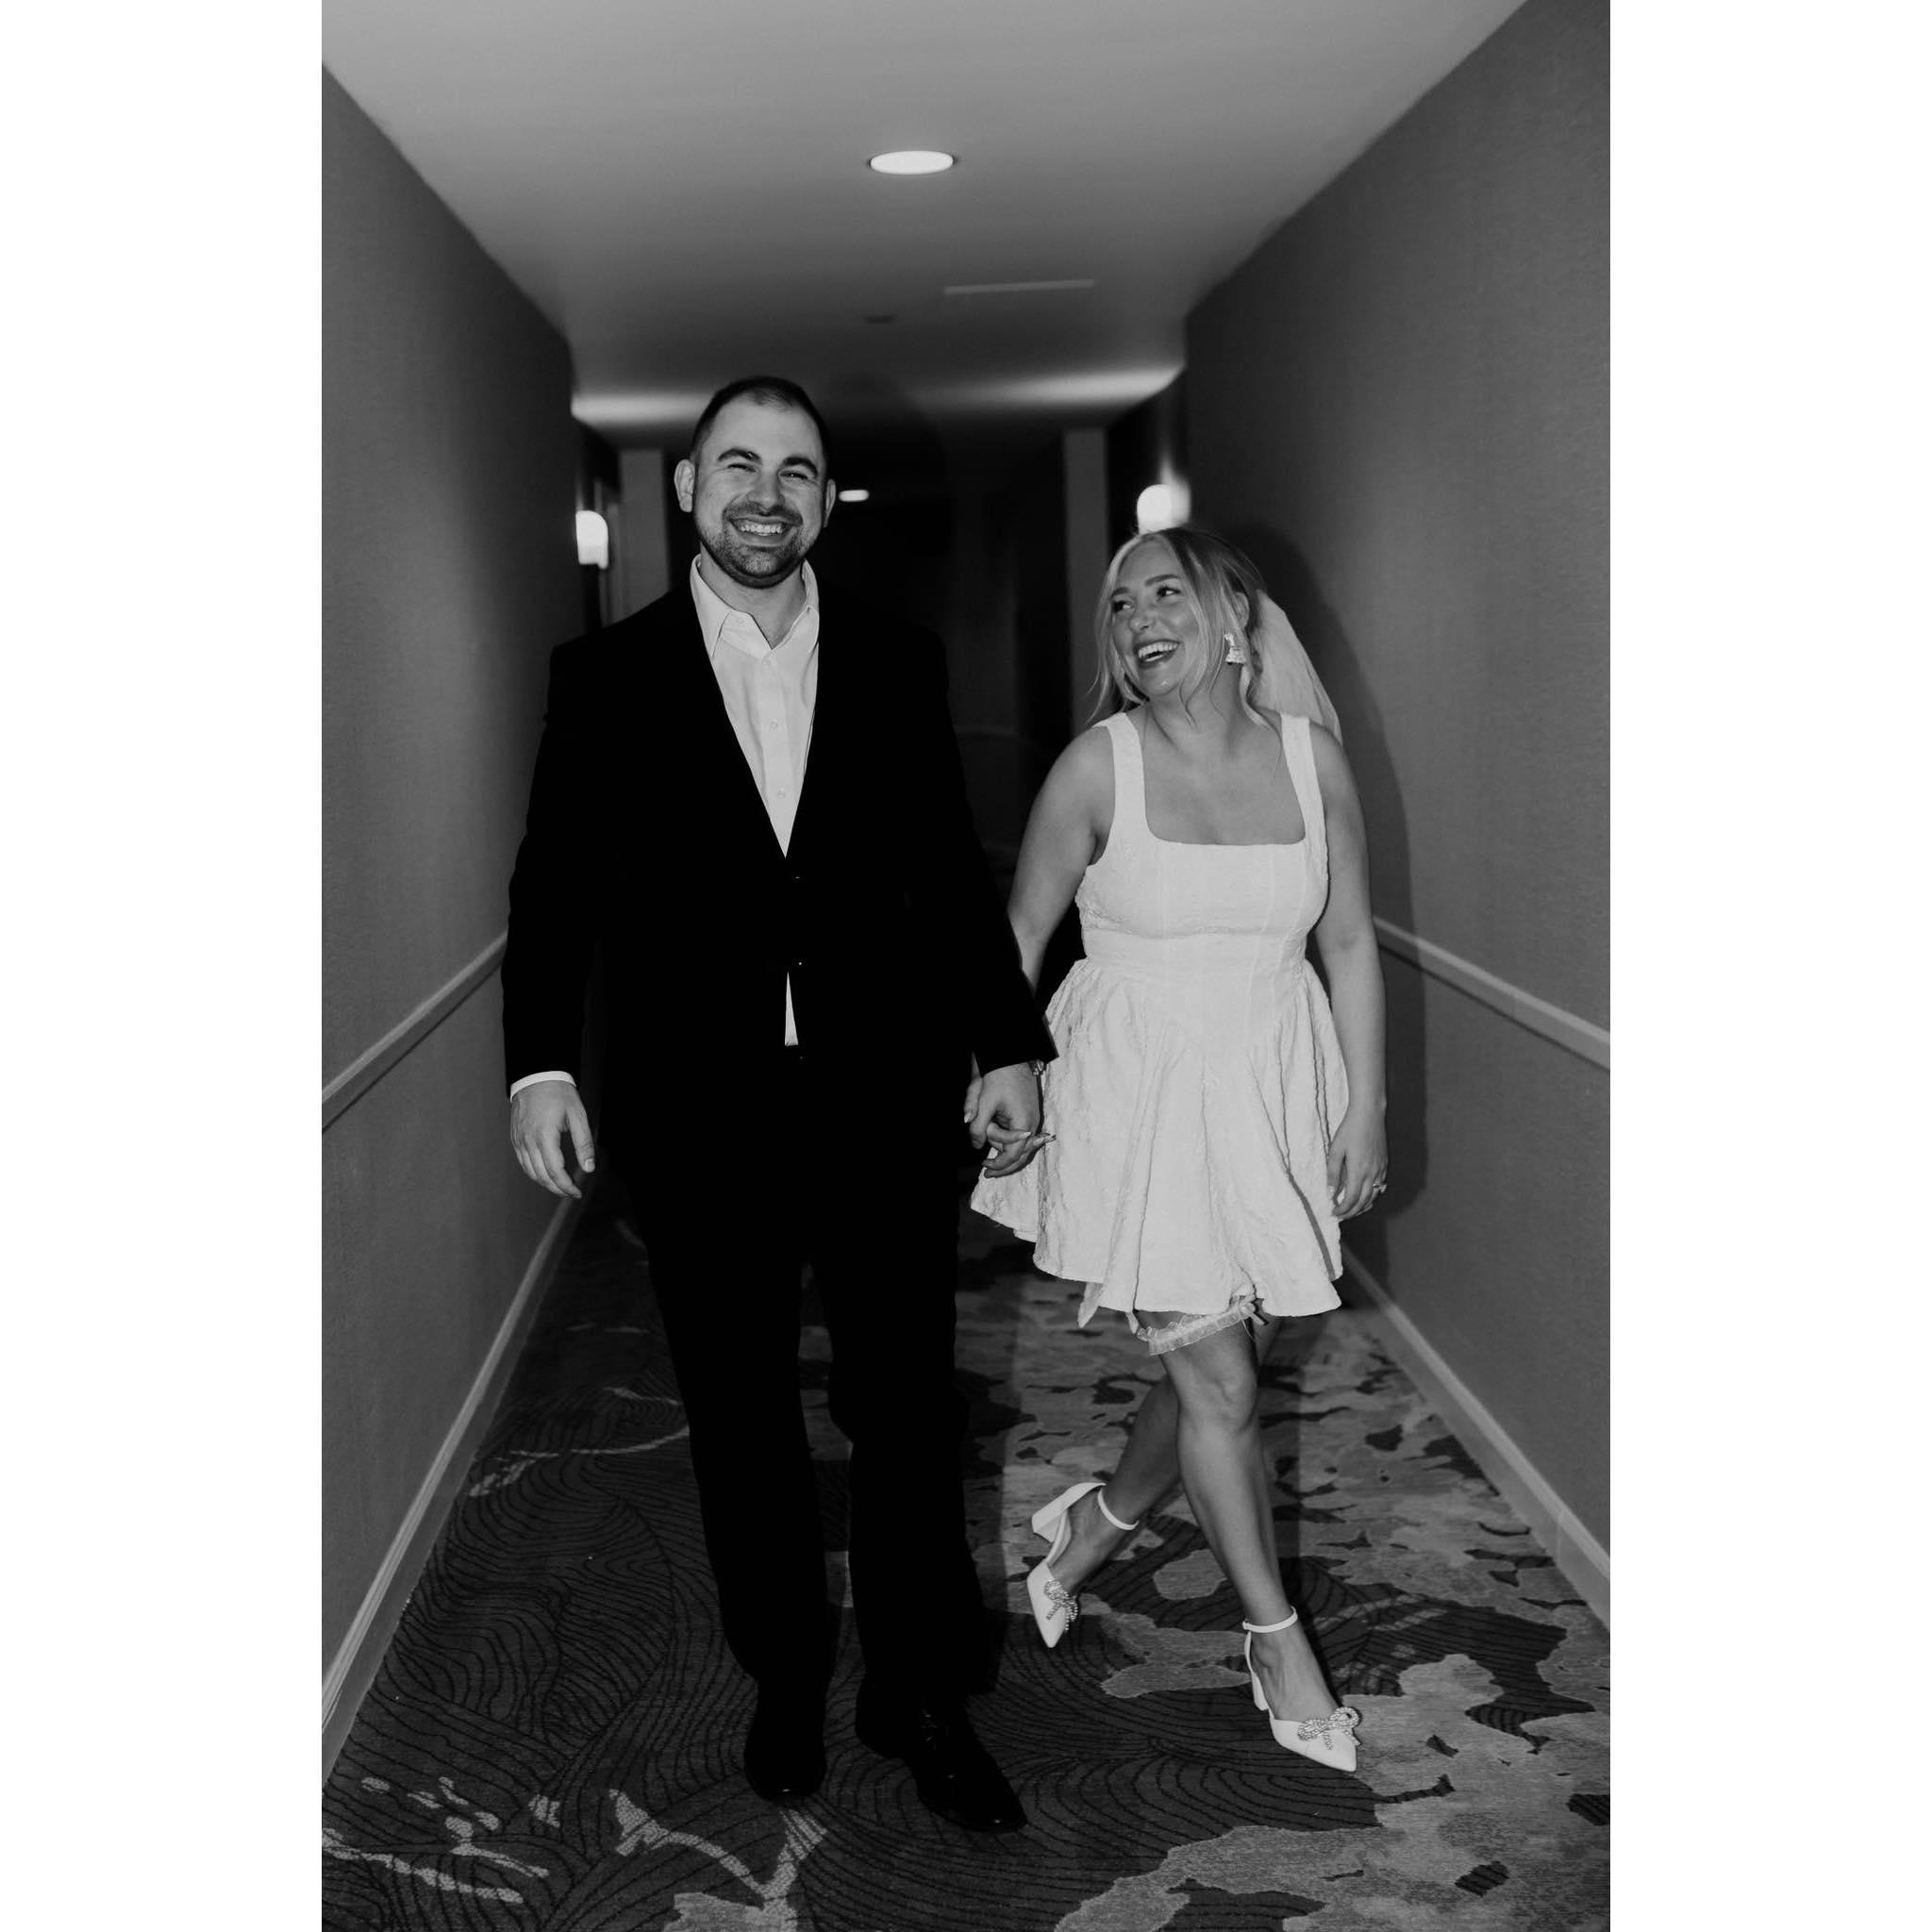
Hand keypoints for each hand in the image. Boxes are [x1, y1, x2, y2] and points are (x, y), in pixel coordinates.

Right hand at [511, 1079, 595, 1197]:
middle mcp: (528, 1141)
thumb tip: (590, 1168)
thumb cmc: (559, 1094)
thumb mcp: (578, 1116)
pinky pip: (523, 1162)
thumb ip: (584, 1143)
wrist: (536, 1077)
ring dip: (546, 1183)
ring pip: (530, 1172)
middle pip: (541, 1176)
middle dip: (558, 1189)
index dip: (567, 1186)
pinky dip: (534, 1173)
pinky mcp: (516, 1138)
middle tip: (572, 1193)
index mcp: (545, 1136)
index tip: (578, 1192)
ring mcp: (519, 1140)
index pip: (555, 1171)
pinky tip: (545, 1175)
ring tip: (561, 1187)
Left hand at [966, 1062, 1045, 1178]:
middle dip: (1003, 1164)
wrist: (1011, 1055)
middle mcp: (1033, 1123)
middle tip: (988, 1173)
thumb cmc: (998, 1077)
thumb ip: (978, 1127)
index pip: (1013, 1155)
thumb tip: (975, 1146)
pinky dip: (1010, 1140)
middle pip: (1021, 1154)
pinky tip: (1000, 1142)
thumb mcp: (984, 1104)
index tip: (985, 1171)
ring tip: (990, 1149)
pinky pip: (1022, 1134)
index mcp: (1023, 1123)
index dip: (998, 1165)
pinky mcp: (1031, 1112)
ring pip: (1021, 1144)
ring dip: (1005, 1148)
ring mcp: (1034, 1117)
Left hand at [1326, 1106, 1387, 1218]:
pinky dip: (1372, 1196)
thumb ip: (1333, 1173)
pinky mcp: (1384, 1164)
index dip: (1342, 1209)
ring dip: (1363, 1206)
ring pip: (1374, 1196)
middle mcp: (1373, 1173)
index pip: (1351, 1199)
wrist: (1369, 1115)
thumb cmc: (1349, 1130)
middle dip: (1351, 1212)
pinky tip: (1365, 1197)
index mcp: (1359, 1171)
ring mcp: (1381, 1169)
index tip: (1334, 1213)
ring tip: (1351, 1210)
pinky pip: (1380, 1187)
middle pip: (1363, 1202)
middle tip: (1340, 1215)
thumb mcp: (1335, 1150)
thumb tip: (1331, 1193)